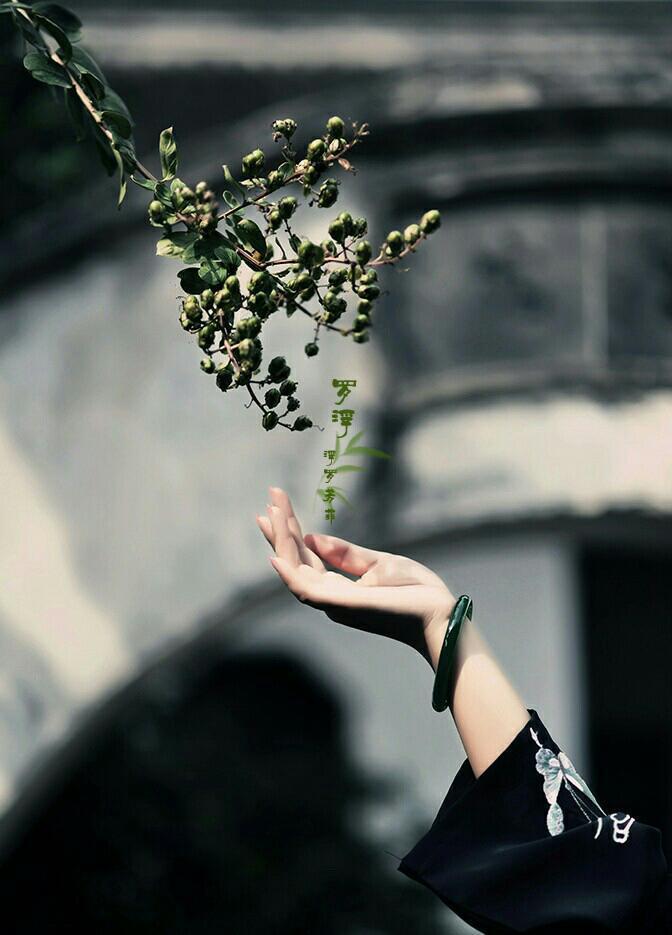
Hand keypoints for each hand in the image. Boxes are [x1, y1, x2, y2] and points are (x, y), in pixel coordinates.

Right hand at [255, 486, 455, 666]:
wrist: (440, 615)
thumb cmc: (416, 592)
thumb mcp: (378, 563)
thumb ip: (345, 553)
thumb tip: (311, 538)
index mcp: (339, 588)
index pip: (306, 559)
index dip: (290, 534)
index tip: (278, 507)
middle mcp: (330, 597)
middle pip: (295, 563)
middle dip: (279, 534)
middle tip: (267, 503)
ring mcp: (334, 603)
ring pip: (296, 571)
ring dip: (281, 542)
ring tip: (271, 512)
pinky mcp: (343, 605)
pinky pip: (307, 590)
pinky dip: (289, 573)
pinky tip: (275, 556)